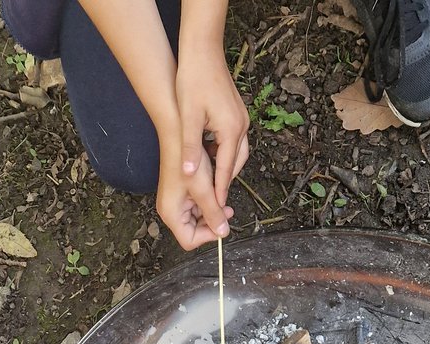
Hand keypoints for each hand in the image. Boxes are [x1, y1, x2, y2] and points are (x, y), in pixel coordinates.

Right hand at [156, 133, 233, 249]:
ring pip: (198, 219)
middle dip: (212, 223)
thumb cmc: (186, 161)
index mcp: (171, 214)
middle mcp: (171, 212)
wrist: (175, 138)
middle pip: (194, 231)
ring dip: (212, 212)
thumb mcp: (204, 191)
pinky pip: (197, 207)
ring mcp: (176, 204)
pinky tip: (216, 193)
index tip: (222, 224)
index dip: (208, 236)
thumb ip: (214, 214)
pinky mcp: (181, 195)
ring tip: (224, 201)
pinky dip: (209, 203)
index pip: (190, 240)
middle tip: (227, 211)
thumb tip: (223, 232)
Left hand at [176, 47, 249, 206]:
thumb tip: (189, 174)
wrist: (202, 49)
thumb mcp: (188, 117)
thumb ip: (191, 147)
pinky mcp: (236, 113)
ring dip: (224, 167)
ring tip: (209, 181)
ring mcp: (241, 119)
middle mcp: (241, 126)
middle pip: (235, 164)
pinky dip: (223, 153)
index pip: (226, 169)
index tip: (215, 209)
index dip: (219, 190)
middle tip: (212, 200)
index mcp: (231, 130)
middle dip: (224, 182)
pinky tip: (208, 156)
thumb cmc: (192, 79)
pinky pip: (233, 141)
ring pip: (236, 153)